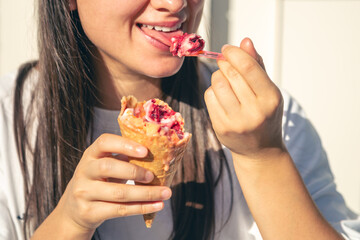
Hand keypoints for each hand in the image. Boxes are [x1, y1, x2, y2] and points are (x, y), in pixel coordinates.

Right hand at [55, 133, 171, 232]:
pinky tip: (157, 205)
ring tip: (165, 192)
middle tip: (153, 176)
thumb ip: (124, 159)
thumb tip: (157, 156)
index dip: (125, 145)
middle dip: (135, 171)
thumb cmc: (99, 181)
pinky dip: (142, 207)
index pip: (104, 142)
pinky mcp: (89, 212)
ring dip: (146, 193)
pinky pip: (120, 210)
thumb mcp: (105, 166)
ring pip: (118, 193)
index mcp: (91, 154)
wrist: (74, 210)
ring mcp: (84, 192)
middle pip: (108, 167)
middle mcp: (84, 171)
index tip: (145, 151)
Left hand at [204, 38, 284, 157]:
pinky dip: (213, 91)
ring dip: (218, 77)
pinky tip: (222, 97)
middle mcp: (254, 111)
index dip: (234, 53)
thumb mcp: (268, 91)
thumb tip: (245, 41)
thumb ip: (257, 65)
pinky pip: (209, 97)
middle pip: (230, 74)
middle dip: (225, 64)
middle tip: (226, 63)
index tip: (227, 49)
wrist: (259, 150)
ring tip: (226, 82)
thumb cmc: (265, 115)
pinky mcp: (221, 128)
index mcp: (271, 99)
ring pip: (217, 84)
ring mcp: (236, 121)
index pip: (248, 67)